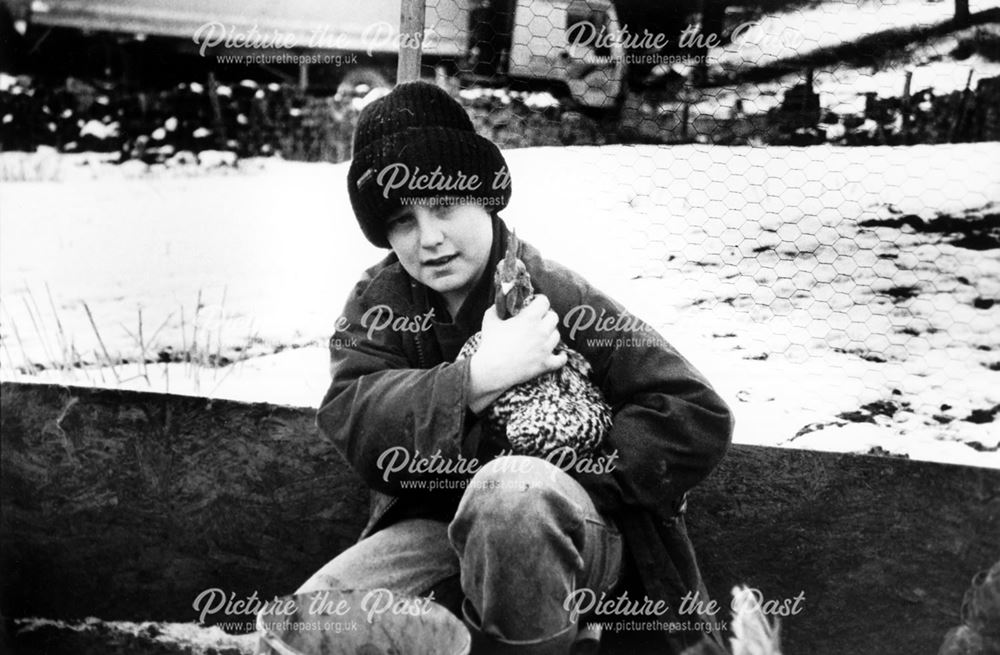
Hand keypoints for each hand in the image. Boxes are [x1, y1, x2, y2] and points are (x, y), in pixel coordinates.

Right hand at [467, 295, 566, 411]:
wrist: (491, 370)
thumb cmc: (490, 344)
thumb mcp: (490, 320)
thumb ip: (496, 307)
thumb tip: (500, 302)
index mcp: (529, 318)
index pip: (544, 302)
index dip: (539, 300)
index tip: (534, 303)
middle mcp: (541, 331)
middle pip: (554, 317)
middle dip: (546, 316)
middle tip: (538, 319)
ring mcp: (545, 348)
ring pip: (557, 335)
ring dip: (550, 333)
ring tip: (542, 336)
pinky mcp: (545, 364)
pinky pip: (561, 359)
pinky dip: (561, 356)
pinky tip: (559, 354)